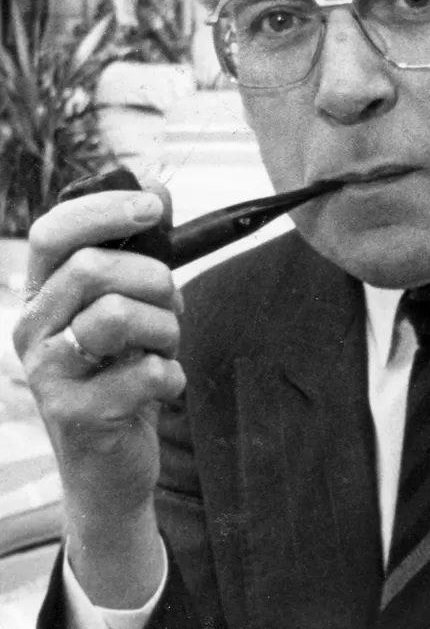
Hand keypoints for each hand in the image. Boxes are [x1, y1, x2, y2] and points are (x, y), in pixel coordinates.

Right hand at [12, 186, 185, 605]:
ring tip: (164, 348)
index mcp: (41, 294)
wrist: (109, 464)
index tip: (154, 204)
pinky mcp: (76, 415)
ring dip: (164, 328)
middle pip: (93, 268)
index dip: (104, 209)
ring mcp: (48, 374)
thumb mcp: (127, 309)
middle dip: (154, 279)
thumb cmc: (120, 374)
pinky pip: (145, 373)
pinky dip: (172, 376)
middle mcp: (32, 329)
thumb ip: (137, 254)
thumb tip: (156, 189)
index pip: (52, 232)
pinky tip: (161, 387)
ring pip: (117, 315)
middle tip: (170, 305)